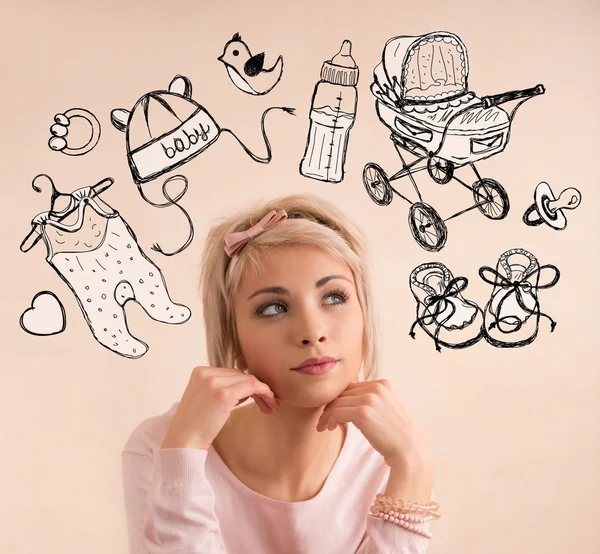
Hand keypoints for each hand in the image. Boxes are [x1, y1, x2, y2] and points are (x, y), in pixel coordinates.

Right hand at [160, 366, 278, 449]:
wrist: (182, 441)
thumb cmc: (194, 425)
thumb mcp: (204, 399)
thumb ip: (219, 388)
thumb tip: (245, 389)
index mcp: (200, 372)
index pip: (231, 373)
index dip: (245, 384)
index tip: (255, 397)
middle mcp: (206, 373)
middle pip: (240, 375)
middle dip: (255, 388)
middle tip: (266, 404)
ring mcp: (214, 382)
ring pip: (248, 379)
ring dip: (262, 391)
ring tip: (269, 405)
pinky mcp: (224, 395)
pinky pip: (252, 386)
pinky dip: (264, 392)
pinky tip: (269, 403)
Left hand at [316, 379, 434, 468]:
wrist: (410, 451)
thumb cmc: (396, 434)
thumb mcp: (386, 408)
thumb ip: (371, 400)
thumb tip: (346, 399)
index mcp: (383, 384)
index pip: (352, 387)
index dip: (340, 399)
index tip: (332, 411)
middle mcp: (377, 387)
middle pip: (343, 393)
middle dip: (331, 406)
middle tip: (323, 420)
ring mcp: (370, 399)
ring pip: (337, 402)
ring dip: (327, 414)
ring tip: (324, 426)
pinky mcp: (363, 412)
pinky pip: (337, 412)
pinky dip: (329, 420)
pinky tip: (329, 428)